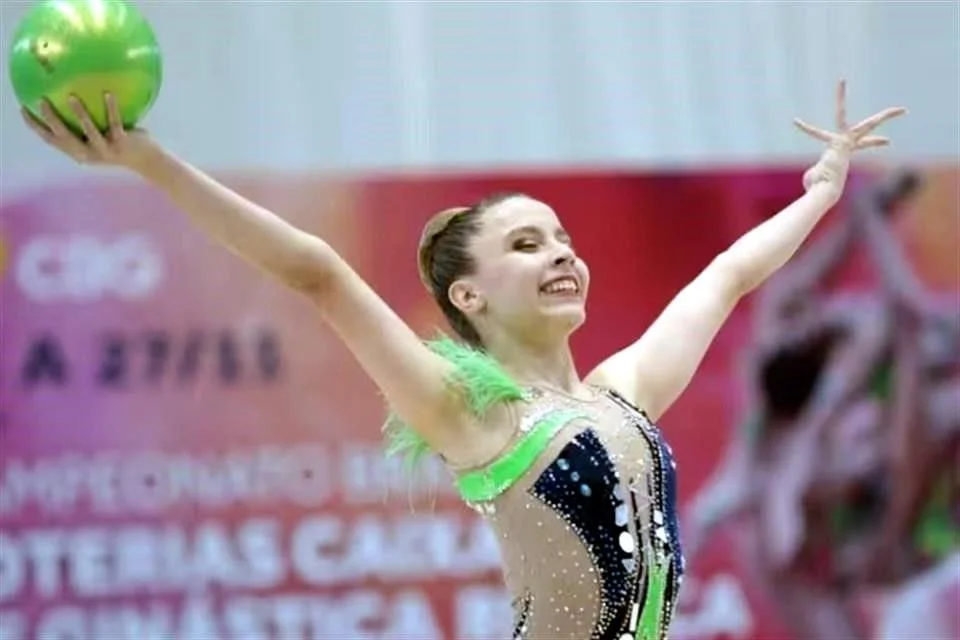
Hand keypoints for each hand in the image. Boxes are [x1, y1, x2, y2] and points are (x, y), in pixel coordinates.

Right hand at [21, 94, 160, 171]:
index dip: (35, 126)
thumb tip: (74, 93)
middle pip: (64, 138)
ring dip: (79, 115)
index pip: (52, 140)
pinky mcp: (123, 145)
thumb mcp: (102, 135)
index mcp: (79, 151)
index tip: (23, 109)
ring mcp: (106, 150)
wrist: (149, 162)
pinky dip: (112, 108)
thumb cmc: (123, 144)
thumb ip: (88, 122)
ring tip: (70, 97)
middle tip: (41, 100)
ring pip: (89, 132)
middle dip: (50, 120)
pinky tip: (108, 93)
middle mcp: (89, 154)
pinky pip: (115, 124)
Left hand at [794, 80, 906, 196]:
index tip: (888, 141)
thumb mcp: (820, 179)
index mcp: (846, 152)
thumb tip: (811, 178)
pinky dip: (805, 129)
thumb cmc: (820, 188)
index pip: (864, 143)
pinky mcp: (835, 143)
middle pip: (868, 128)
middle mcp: (847, 145)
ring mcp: (842, 142)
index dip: (875, 142)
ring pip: (842, 116)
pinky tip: (796, 121)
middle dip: (884, 117)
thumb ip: (816, 174)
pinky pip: (816, 134)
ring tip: (841, 81)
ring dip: (840, 98)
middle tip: (902, 110)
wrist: (826, 191)